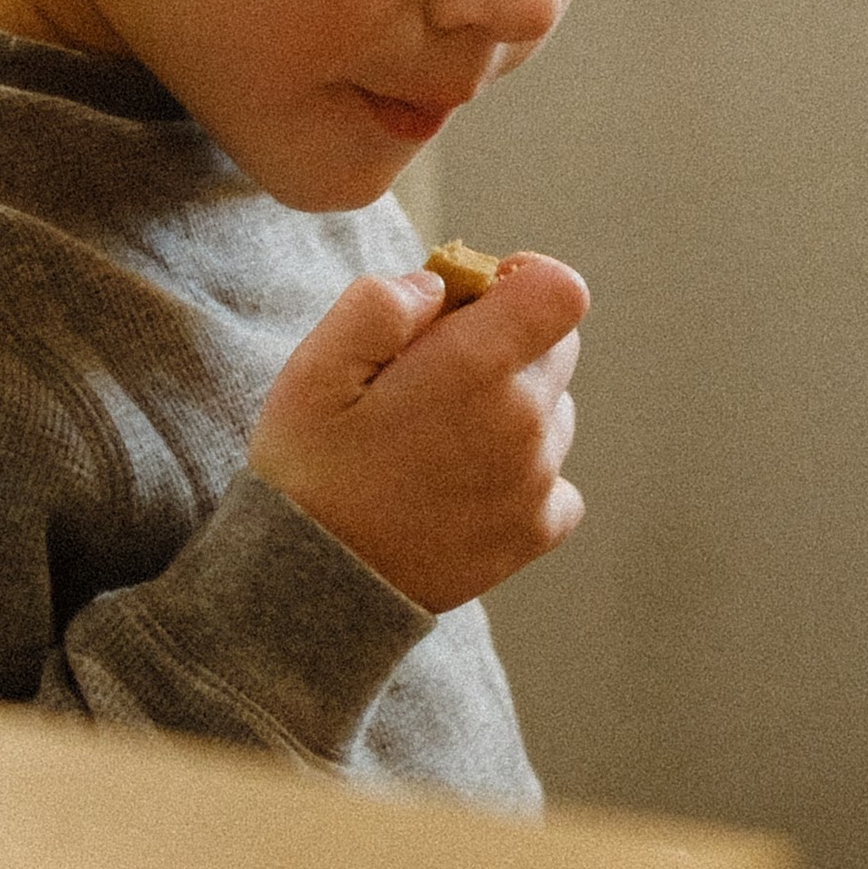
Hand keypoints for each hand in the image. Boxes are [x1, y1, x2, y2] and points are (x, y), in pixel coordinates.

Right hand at [249, 253, 589, 615]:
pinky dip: (524, 474)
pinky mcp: (535, 532)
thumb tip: (436, 285)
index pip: (560, 291)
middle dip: (508, 343)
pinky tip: (462, 484)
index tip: (479, 298)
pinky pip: (557, 480)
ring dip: (515, 408)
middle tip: (433, 375)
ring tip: (437, 439)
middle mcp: (523, 421)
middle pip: (558, 346)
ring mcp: (535, 481)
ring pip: (556, 412)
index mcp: (475, 367)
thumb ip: (377, 305)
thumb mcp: (313, 369)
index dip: (525, 279)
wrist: (313, 589)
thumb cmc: (307, 471)